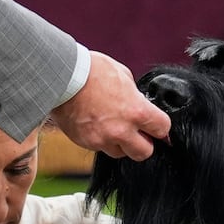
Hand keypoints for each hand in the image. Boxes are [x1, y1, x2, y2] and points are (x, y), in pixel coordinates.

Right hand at [49, 51, 170, 160]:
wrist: (61, 76)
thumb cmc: (91, 70)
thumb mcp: (122, 75)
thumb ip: (134, 95)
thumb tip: (140, 103)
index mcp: (136, 111)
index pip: (162, 129)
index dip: (161, 128)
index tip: (157, 127)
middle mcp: (121, 130)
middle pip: (144, 152)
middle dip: (143, 143)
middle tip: (138, 133)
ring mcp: (102, 139)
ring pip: (120, 153)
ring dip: (120, 144)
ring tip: (112, 127)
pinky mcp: (86, 143)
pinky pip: (100, 148)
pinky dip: (101, 140)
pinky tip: (96, 125)